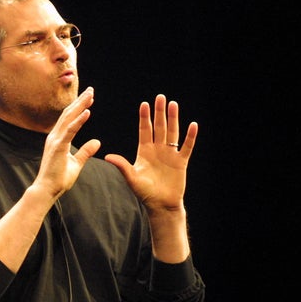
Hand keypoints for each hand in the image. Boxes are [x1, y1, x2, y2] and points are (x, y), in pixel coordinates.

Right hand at [35, 87, 100, 199]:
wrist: (47, 190)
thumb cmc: (59, 179)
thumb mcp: (77, 163)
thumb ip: (86, 151)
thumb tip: (97, 142)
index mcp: (58, 139)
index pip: (69, 118)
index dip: (79, 107)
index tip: (89, 97)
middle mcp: (54, 136)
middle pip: (69, 114)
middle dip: (80, 101)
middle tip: (91, 90)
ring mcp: (55, 140)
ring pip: (69, 118)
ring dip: (80, 106)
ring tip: (90, 95)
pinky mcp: (58, 146)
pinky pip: (70, 130)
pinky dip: (79, 120)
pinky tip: (88, 112)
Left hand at [104, 94, 197, 211]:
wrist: (160, 205)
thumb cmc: (145, 192)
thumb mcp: (132, 178)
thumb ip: (122, 165)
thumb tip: (107, 156)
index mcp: (145, 151)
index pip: (145, 130)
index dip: (145, 117)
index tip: (144, 104)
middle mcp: (158, 150)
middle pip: (159, 127)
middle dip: (159, 112)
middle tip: (160, 97)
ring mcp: (170, 154)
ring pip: (173, 132)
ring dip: (174, 119)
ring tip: (174, 104)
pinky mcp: (181, 162)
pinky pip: (186, 147)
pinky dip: (190, 137)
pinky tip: (193, 125)